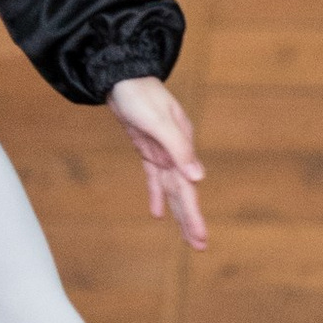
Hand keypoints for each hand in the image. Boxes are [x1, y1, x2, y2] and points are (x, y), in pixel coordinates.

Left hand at [108, 76, 207, 250]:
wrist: (121, 76)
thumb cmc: (140, 94)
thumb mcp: (158, 120)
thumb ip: (178, 148)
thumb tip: (198, 177)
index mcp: (182, 145)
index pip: (189, 186)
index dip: (193, 213)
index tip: (199, 237)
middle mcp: (175, 152)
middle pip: (183, 192)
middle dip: (191, 220)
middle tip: (201, 246)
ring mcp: (162, 152)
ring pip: (171, 189)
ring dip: (179, 213)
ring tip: (190, 238)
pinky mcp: (148, 150)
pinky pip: (154, 178)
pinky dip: (157, 195)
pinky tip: (158, 214)